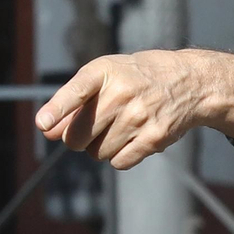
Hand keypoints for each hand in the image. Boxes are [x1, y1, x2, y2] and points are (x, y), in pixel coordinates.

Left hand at [34, 50, 215, 169]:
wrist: (189, 81)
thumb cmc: (135, 78)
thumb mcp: (104, 77)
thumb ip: (72, 103)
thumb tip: (46, 131)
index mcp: (104, 71)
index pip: (76, 91)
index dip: (58, 109)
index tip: (43, 124)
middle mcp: (122, 92)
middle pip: (78, 136)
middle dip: (78, 138)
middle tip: (94, 126)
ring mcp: (139, 116)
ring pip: (96, 153)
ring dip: (101, 147)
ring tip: (119, 126)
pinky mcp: (154, 137)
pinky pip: (118, 162)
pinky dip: (119, 156)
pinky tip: (132, 137)